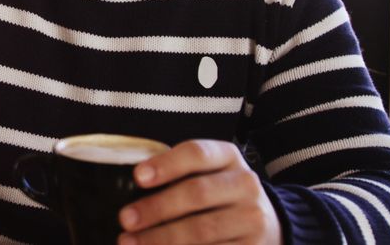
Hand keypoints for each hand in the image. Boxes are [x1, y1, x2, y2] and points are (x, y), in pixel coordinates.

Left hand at [118, 139, 281, 244]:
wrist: (264, 222)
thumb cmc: (217, 193)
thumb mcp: (204, 173)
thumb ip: (174, 174)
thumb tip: (126, 186)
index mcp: (227, 157)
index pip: (196, 153)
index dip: (166, 164)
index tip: (138, 177)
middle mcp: (245, 184)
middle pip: (196, 193)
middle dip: (156, 207)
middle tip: (125, 218)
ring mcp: (252, 218)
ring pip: (202, 229)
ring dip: (162, 237)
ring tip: (131, 241)